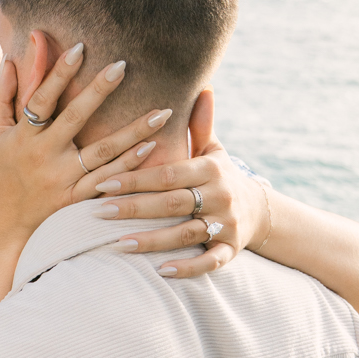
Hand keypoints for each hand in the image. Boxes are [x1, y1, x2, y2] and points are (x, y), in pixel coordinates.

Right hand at [0, 42, 172, 243]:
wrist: (6, 222)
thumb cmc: (3, 169)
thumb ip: (3, 95)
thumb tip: (10, 58)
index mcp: (23, 136)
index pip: (42, 99)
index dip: (58, 73)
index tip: (79, 48)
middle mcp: (44, 156)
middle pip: (74, 118)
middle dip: (98, 90)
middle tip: (122, 65)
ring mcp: (63, 179)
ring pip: (102, 152)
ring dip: (133, 131)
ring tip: (161, 112)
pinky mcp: (77, 199)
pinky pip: (107, 180)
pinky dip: (129, 164)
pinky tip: (151, 146)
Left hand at [81, 141, 269, 278]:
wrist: (262, 212)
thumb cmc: (222, 177)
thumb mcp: (214, 150)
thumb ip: (201, 124)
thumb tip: (200, 86)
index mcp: (210, 169)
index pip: (167, 174)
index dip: (134, 178)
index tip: (101, 182)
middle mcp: (220, 196)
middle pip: (171, 203)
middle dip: (133, 207)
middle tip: (96, 211)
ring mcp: (226, 225)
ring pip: (185, 234)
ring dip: (151, 240)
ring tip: (117, 244)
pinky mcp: (231, 250)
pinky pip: (209, 262)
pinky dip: (187, 268)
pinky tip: (160, 271)